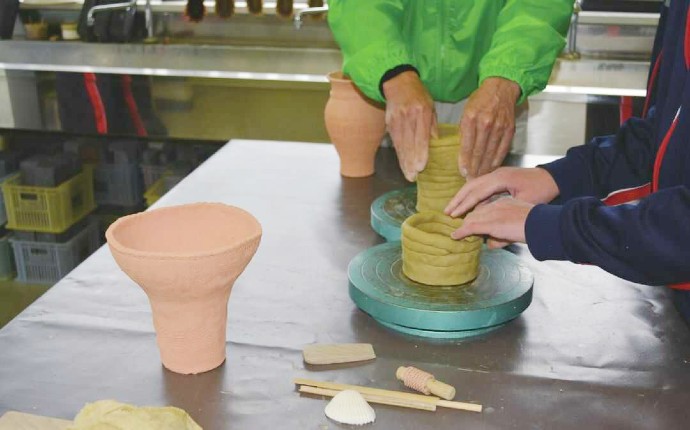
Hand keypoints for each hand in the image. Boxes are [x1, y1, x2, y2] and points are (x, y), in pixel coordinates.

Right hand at [382, 71, 436, 181]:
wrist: (398, 82)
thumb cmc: (419, 95)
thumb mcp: (430, 107)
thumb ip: (432, 126)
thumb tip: (437, 145)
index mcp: (421, 111)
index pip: (420, 135)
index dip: (420, 152)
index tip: (421, 166)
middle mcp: (407, 117)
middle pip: (409, 144)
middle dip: (410, 162)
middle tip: (413, 177)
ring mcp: (396, 120)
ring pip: (400, 145)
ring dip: (404, 162)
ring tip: (408, 175)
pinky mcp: (389, 123)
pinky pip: (395, 142)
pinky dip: (399, 154)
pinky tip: (403, 164)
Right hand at [444, 167, 558, 217]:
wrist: (553, 177)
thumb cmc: (542, 190)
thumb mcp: (526, 204)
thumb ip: (507, 215)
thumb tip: (490, 235)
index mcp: (500, 179)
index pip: (476, 193)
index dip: (464, 205)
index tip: (453, 215)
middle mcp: (495, 174)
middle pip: (470, 186)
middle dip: (458, 199)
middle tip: (446, 211)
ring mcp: (497, 174)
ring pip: (474, 184)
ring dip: (462, 196)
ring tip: (452, 208)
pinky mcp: (499, 177)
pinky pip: (480, 185)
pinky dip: (471, 195)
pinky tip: (468, 204)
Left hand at [451, 197, 533, 248]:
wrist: (542, 225)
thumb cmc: (537, 227)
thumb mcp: (518, 228)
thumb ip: (504, 235)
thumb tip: (491, 244)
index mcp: (505, 202)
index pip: (486, 208)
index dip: (477, 217)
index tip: (471, 223)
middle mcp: (497, 205)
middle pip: (476, 213)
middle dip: (467, 221)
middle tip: (460, 231)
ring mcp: (493, 214)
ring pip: (472, 219)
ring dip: (463, 227)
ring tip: (457, 234)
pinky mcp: (491, 223)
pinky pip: (471, 228)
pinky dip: (462, 232)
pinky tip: (455, 236)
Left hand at [459, 77, 520, 178]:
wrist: (501, 87)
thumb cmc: (480, 100)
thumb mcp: (466, 111)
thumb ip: (463, 130)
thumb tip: (460, 151)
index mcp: (471, 118)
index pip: (467, 145)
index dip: (465, 161)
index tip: (463, 172)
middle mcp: (485, 123)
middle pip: (479, 152)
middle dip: (474, 168)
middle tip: (470, 180)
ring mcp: (499, 127)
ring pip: (491, 153)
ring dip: (485, 168)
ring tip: (480, 178)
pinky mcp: (509, 129)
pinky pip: (502, 149)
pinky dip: (497, 160)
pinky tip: (492, 169)